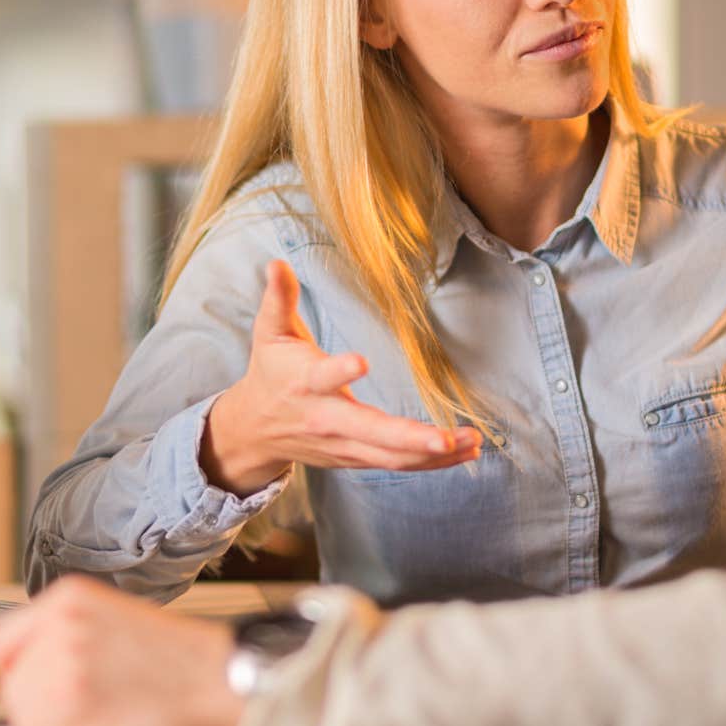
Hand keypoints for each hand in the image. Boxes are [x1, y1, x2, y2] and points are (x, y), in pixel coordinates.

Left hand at [0, 576, 240, 725]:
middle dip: (38, 701)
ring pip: (24, 712)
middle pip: (11, 680)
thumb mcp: (115, 620)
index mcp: (69, 596)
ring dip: (53, 725)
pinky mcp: (73, 701)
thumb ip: (65, 635)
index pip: (2, 640)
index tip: (37, 685)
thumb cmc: (181, 660)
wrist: (220, 679)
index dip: (21, 670)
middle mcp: (61, 622)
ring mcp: (65, 661)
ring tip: (100, 716)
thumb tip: (26, 668)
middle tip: (83, 708)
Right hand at [202, 260, 482, 493]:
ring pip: (391, 456)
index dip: (340, 371)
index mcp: (305, 383)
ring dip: (434, 454)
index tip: (361, 362)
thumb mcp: (270, 332)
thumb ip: (279, 298)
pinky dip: (431, 463)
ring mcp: (343, 445)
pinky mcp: (355, 458)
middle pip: (370, 433)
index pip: (323, 377)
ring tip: (472, 442)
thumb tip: (277, 262)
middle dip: (410, 438)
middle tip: (447, 438)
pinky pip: (396, 464)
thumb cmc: (271, 372)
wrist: (254, 430)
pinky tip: (464, 452)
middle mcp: (327, 419)